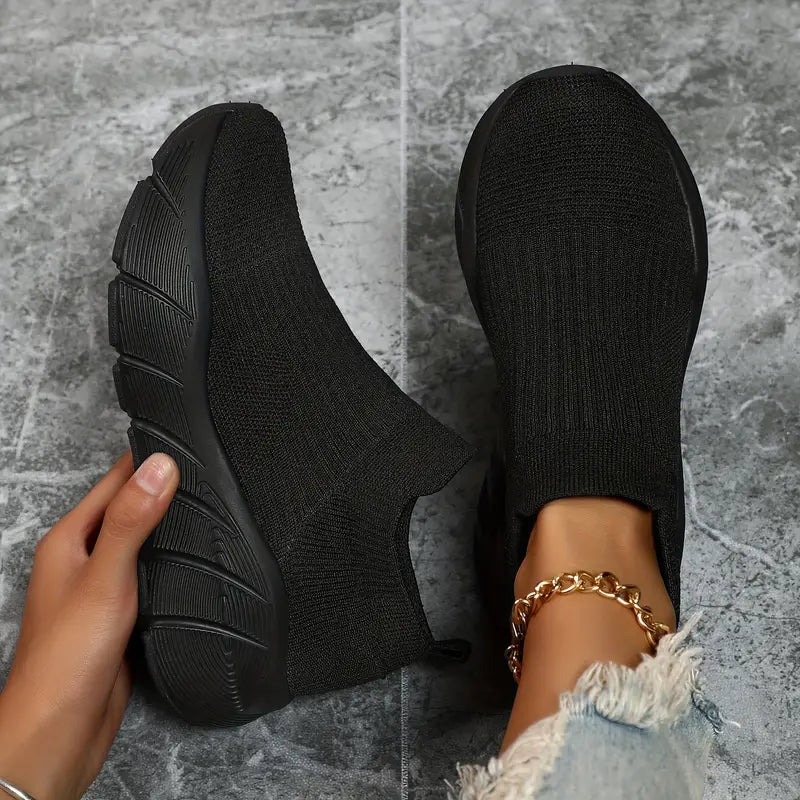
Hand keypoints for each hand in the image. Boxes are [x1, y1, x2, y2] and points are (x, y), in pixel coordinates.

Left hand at [0, 452, 177, 799]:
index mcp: (70, 540)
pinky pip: (148, 575)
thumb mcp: (106, 576)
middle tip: (203, 469)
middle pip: (128, 509)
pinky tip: (191, 563)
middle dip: (161, 488)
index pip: (114, 482)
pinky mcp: (120, 616)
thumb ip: (133, 521)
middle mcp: (83, 559)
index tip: (181, 439)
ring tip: (204, 506)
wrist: (61, 730)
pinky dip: (169, 562)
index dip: (147, 460)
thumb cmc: (68, 658)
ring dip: (166, 525)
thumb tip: (160, 467)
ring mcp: (101, 588)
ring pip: (140, 542)